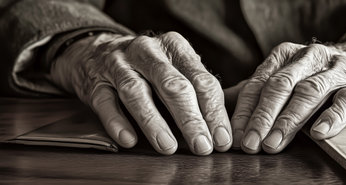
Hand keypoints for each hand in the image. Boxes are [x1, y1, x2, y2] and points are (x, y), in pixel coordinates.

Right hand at [50, 32, 231, 154]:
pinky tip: (129, 139)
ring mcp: (118, 64)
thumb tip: (222, 131)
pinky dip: (117, 121)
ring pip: (137, 92)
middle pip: (173, 85)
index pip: (201, 80)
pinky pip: (105, 102)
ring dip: (154, 122)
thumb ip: (197, 91)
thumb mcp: (175, 68)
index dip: (214, 111)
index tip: (222, 140)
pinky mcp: (95, 81)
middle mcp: (147, 50)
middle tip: (202, 146)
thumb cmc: (148, 68)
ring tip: (168, 146)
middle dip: (190, 118)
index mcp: (175, 46)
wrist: (96, 52)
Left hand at [231, 41, 345, 153]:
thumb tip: (222, 107)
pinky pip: (345, 101)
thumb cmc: (317, 73)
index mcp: (285, 55)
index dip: (244, 111)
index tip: (234, 136)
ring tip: (273, 144)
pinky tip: (318, 133)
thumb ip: (257, 89)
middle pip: (280, 87)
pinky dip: (331, 117)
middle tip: (250, 144)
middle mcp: (308, 58)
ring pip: (308, 93)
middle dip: (262, 117)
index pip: (258, 83)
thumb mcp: (287, 74)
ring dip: (288, 120)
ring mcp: (335, 70)